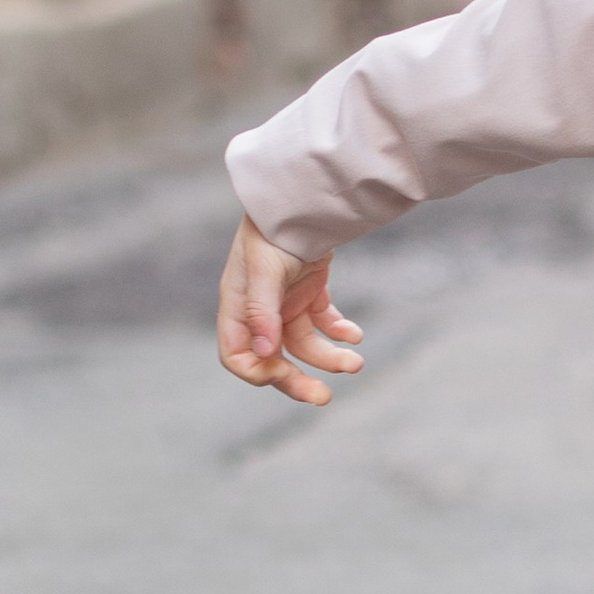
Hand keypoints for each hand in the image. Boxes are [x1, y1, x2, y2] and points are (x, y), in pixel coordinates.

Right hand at [216, 216, 362, 406]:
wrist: (304, 196)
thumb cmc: (275, 229)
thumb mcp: (264, 269)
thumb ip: (262, 312)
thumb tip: (265, 352)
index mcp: (238, 306)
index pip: (237, 355)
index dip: (257, 371)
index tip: (283, 373)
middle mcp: (259, 309)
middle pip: (273, 358)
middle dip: (297, 380)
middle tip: (323, 397)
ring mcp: (285, 301)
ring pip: (304, 344)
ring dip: (329, 357)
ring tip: (356, 361)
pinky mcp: (309, 291)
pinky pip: (322, 322)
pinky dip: (339, 331)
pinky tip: (354, 335)